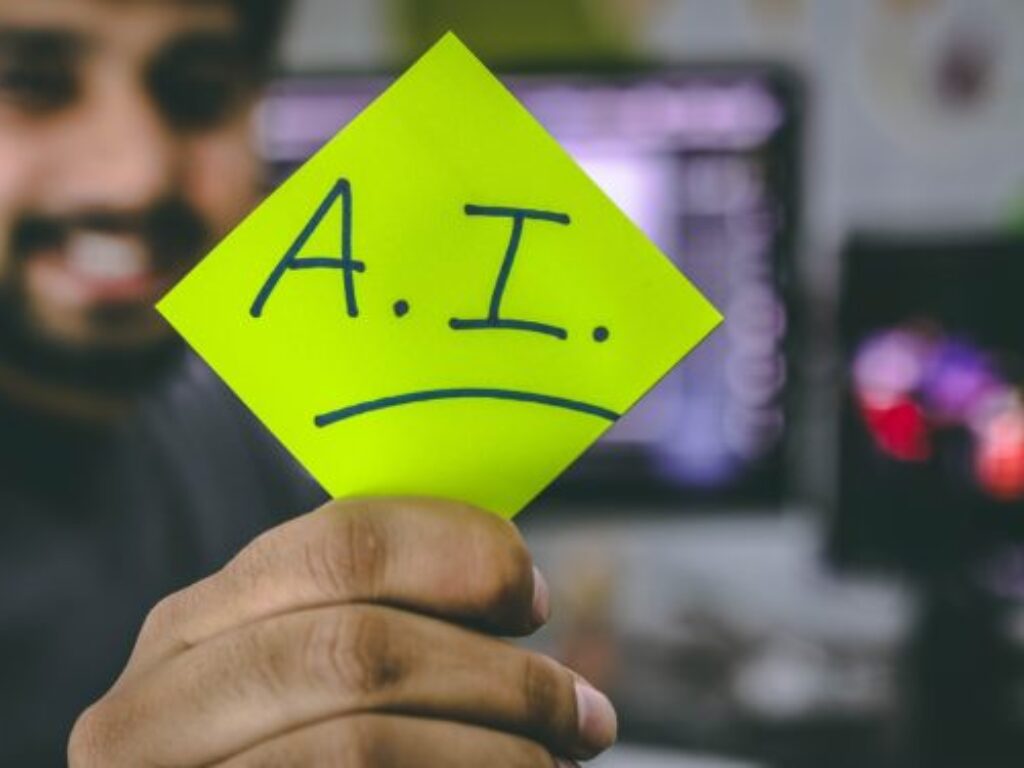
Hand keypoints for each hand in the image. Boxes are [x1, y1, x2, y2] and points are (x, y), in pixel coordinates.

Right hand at [68, 498, 616, 766]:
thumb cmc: (287, 752)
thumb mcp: (296, 682)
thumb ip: (363, 622)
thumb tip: (513, 585)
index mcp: (191, 630)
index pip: (337, 544)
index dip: (457, 556)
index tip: (531, 597)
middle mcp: (151, 708)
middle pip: (356, 648)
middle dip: (499, 678)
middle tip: (584, 712)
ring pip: (360, 743)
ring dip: (496, 751)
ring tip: (556, 763)